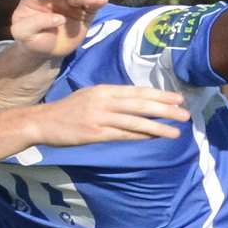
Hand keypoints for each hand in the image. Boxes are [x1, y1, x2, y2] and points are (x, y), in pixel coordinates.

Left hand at [10, 0, 106, 59]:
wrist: (44, 53)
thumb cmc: (30, 39)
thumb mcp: (22, 33)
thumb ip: (34, 24)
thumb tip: (60, 18)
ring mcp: (70, 4)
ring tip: (91, 0)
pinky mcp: (83, 15)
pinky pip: (91, 7)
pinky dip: (97, 3)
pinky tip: (102, 1)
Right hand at [27, 85, 187, 146]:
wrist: (42, 122)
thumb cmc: (68, 111)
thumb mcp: (90, 96)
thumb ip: (111, 99)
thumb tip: (135, 104)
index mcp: (104, 90)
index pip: (137, 91)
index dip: (159, 95)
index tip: (178, 98)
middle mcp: (104, 100)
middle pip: (140, 104)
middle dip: (165, 108)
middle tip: (185, 113)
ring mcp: (100, 117)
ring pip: (135, 120)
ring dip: (158, 126)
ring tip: (176, 131)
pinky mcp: (95, 133)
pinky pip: (123, 134)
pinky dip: (140, 136)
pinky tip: (154, 137)